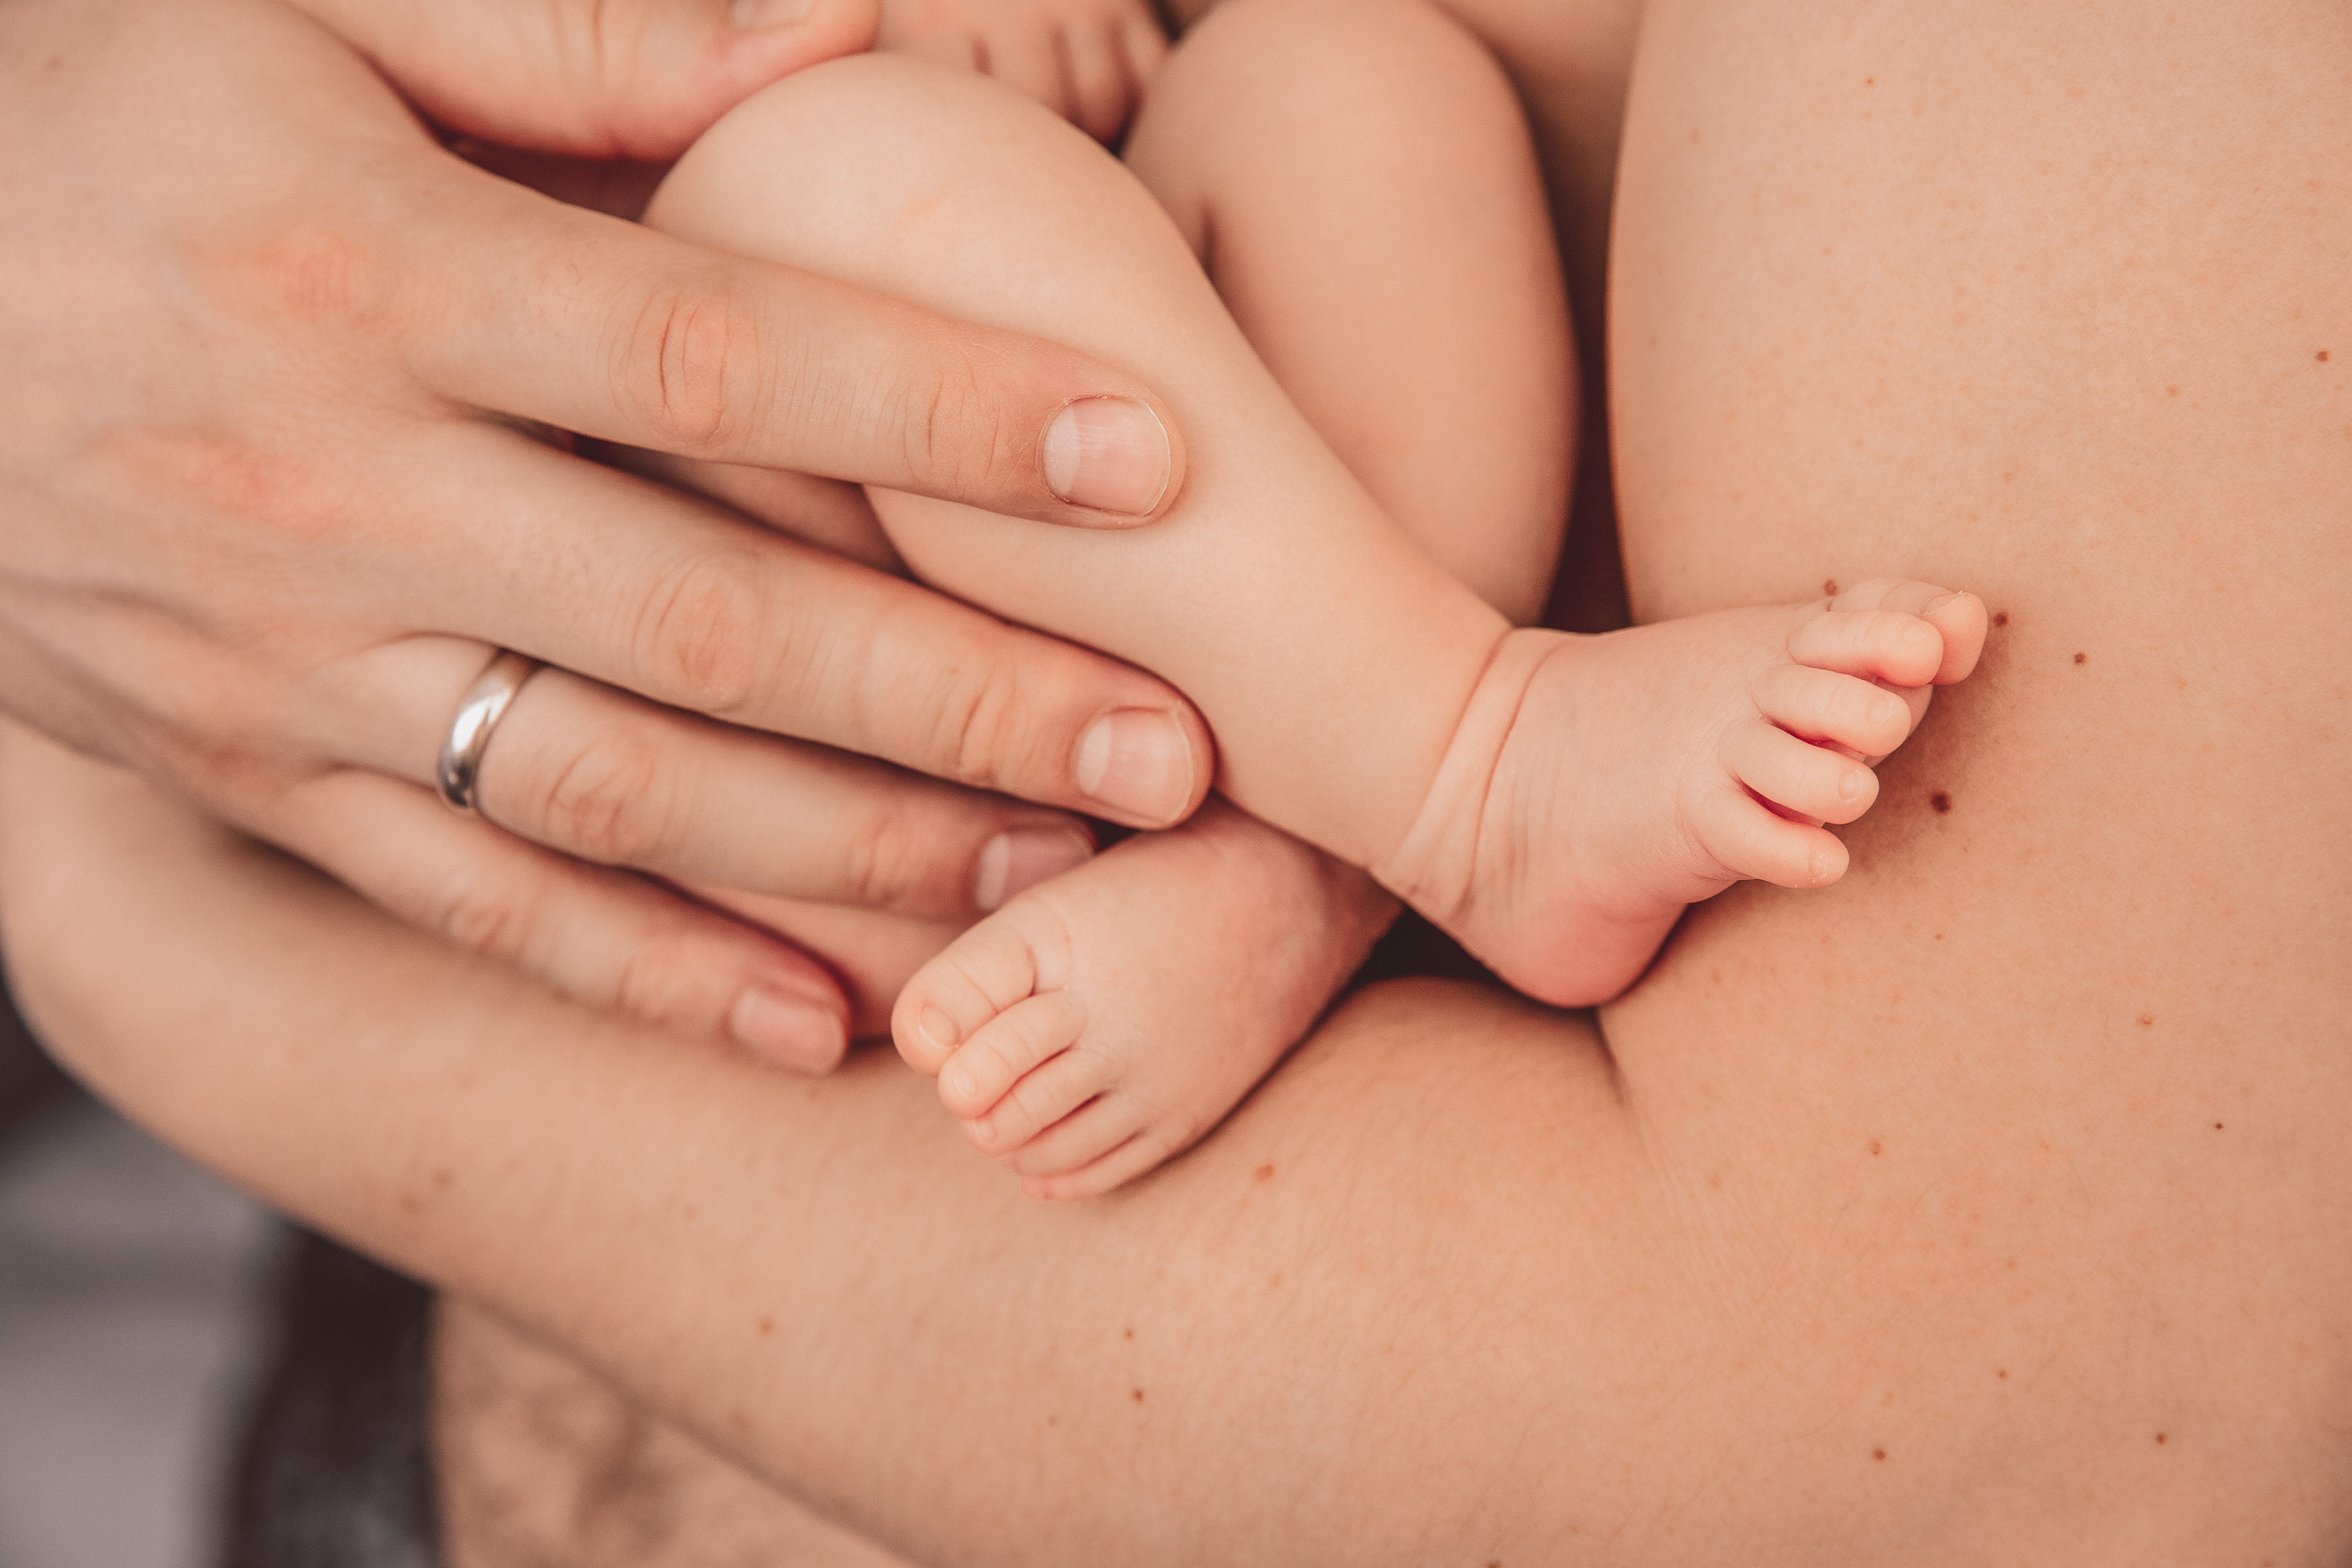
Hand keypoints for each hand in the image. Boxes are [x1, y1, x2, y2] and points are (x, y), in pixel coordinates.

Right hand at [0, 0, 1207, 1069]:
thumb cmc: (100, 109)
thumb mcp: (291, 5)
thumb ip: (568, 33)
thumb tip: (835, 34)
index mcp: (362, 268)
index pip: (709, 348)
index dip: (943, 403)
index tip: (1154, 454)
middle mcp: (329, 486)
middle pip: (703, 617)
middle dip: (955, 694)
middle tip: (1172, 757)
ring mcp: (280, 663)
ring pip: (610, 793)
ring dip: (847, 855)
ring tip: (1050, 887)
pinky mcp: (241, 776)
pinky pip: (465, 905)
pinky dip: (647, 977)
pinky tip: (819, 1025)